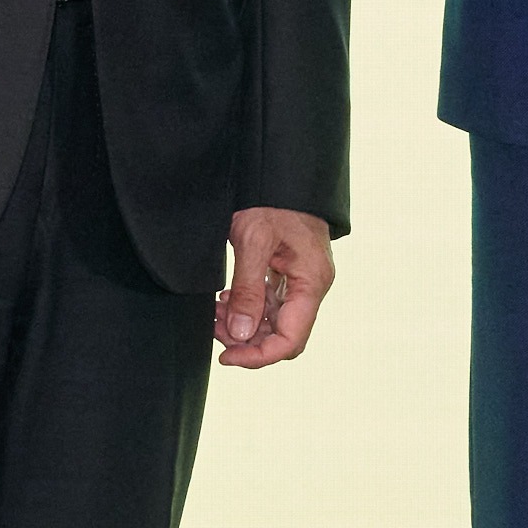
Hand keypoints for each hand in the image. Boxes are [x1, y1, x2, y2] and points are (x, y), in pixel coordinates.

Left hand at [215, 208, 336, 369]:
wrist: (280, 171)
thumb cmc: (271, 199)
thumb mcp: (253, 240)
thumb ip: (247, 289)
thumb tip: (240, 334)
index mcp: (312, 282)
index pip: (291, 340)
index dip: (258, 356)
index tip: (227, 357)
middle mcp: (312, 287)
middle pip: (283, 335)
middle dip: (247, 339)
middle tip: (214, 325)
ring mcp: (303, 281)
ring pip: (275, 322)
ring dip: (244, 323)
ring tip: (215, 311)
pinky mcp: (291, 274)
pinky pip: (272, 304)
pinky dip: (248, 307)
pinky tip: (228, 298)